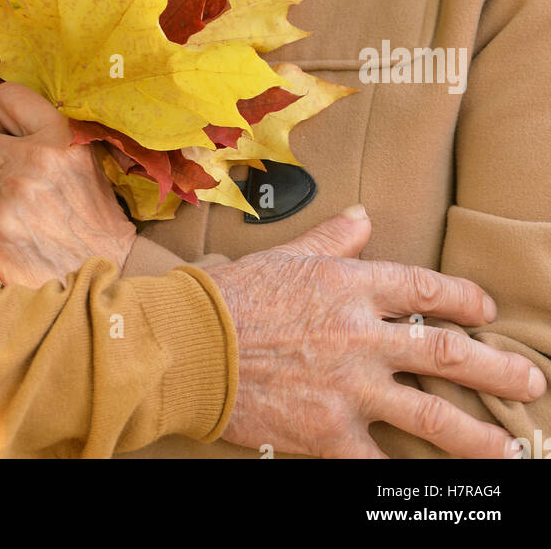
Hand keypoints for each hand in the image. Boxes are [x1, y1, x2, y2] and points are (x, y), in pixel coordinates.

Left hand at [0, 81, 136, 287]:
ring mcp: (11, 197)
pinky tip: (0, 243)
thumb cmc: (92, 221)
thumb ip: (44, 136)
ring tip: (5, 219)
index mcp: (60, 135)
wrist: (104, 278)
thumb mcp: (83, 163)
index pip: (5, 98)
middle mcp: (35, 160)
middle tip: (1, 189)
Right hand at [209, 207, 545, 459]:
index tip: (486, 311)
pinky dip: (405, 481)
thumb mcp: (288, 255)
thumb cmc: (234, 295)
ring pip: (430, 415)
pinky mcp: (327, 433)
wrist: (190, 345)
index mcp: (352, 285)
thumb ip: (332, 239)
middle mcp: (361, 335)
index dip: (465, 300)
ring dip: (476, 436)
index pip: (426, 289)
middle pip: (446, 352)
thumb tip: (363, 216)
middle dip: (496, 369)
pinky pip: (377, 466)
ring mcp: (349, 388)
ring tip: (506, 449)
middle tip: (530, 382)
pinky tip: (430, 490)